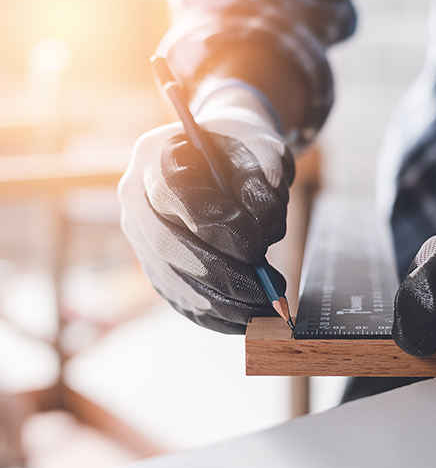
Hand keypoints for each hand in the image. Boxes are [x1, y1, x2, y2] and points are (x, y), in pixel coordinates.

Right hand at [118, 84, 294, 332]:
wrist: (220, 160)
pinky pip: (179, 299)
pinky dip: (215, 316)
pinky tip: (248, 319)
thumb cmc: (241, 152)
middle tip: (267, 292)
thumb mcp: (261, 148)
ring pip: (173, 281)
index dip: (217, 227)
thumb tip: (266, 229)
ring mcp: (140, 237)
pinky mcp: (155, 266)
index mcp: (156, 156)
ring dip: (223, 303)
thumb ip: (265, 179)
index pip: (174, 195)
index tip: (259, 247)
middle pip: (169, 247)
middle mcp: (136, 200)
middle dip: (223, 276)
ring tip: (266, 308)